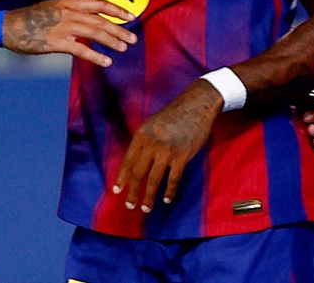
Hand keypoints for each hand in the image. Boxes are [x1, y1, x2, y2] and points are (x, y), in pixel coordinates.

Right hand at [2, 0, 136, 66]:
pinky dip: (95, 56)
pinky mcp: (57, 42)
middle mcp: (69, 13)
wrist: (9, 26)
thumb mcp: (54, 3)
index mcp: (69, 3)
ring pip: (94, 33)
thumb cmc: (31, 16)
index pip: (99, 4)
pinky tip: (106, 62)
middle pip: (100, 20)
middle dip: (119, 29)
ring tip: (124, 48)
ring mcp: (63, 27)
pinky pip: (80, 50)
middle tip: (133, 39)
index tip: (131, 16)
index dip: (117, 9)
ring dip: (111, 41)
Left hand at [113, 79, 221, 212]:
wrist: (196, 105)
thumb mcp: (152, 123)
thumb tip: (136, 161)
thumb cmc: (174, 115)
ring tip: (145, 209)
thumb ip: (144, 141)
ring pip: (154, 179)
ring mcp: (167, 150)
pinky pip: (173, 179)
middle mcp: (151, 143)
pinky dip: (169, 192)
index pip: (128, 161)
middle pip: (138, 173)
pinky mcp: (183, 156)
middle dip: (133, 192)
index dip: (121, 178)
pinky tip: (166, 200)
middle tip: (129, 206)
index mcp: (141, 134)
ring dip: (148, 197)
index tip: (117, 191)